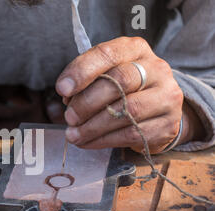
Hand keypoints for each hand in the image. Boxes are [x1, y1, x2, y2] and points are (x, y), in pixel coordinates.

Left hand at [55, 36, 191, 153]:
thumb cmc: (123, 90)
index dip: (82, 71)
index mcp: (136, 50)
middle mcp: (156, 69)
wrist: (158, 112)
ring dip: (93, 126)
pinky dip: (103, 140)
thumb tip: (67, 95)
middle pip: (120, 81)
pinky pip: (131, 134)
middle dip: (87, 102)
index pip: (108, 53)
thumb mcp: (105, 75)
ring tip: (73, 134)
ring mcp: (166, 97)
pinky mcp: (167, 124)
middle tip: (69, 117)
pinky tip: (87, 142)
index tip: (62, 89)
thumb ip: (86, 80)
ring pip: (127, 111)